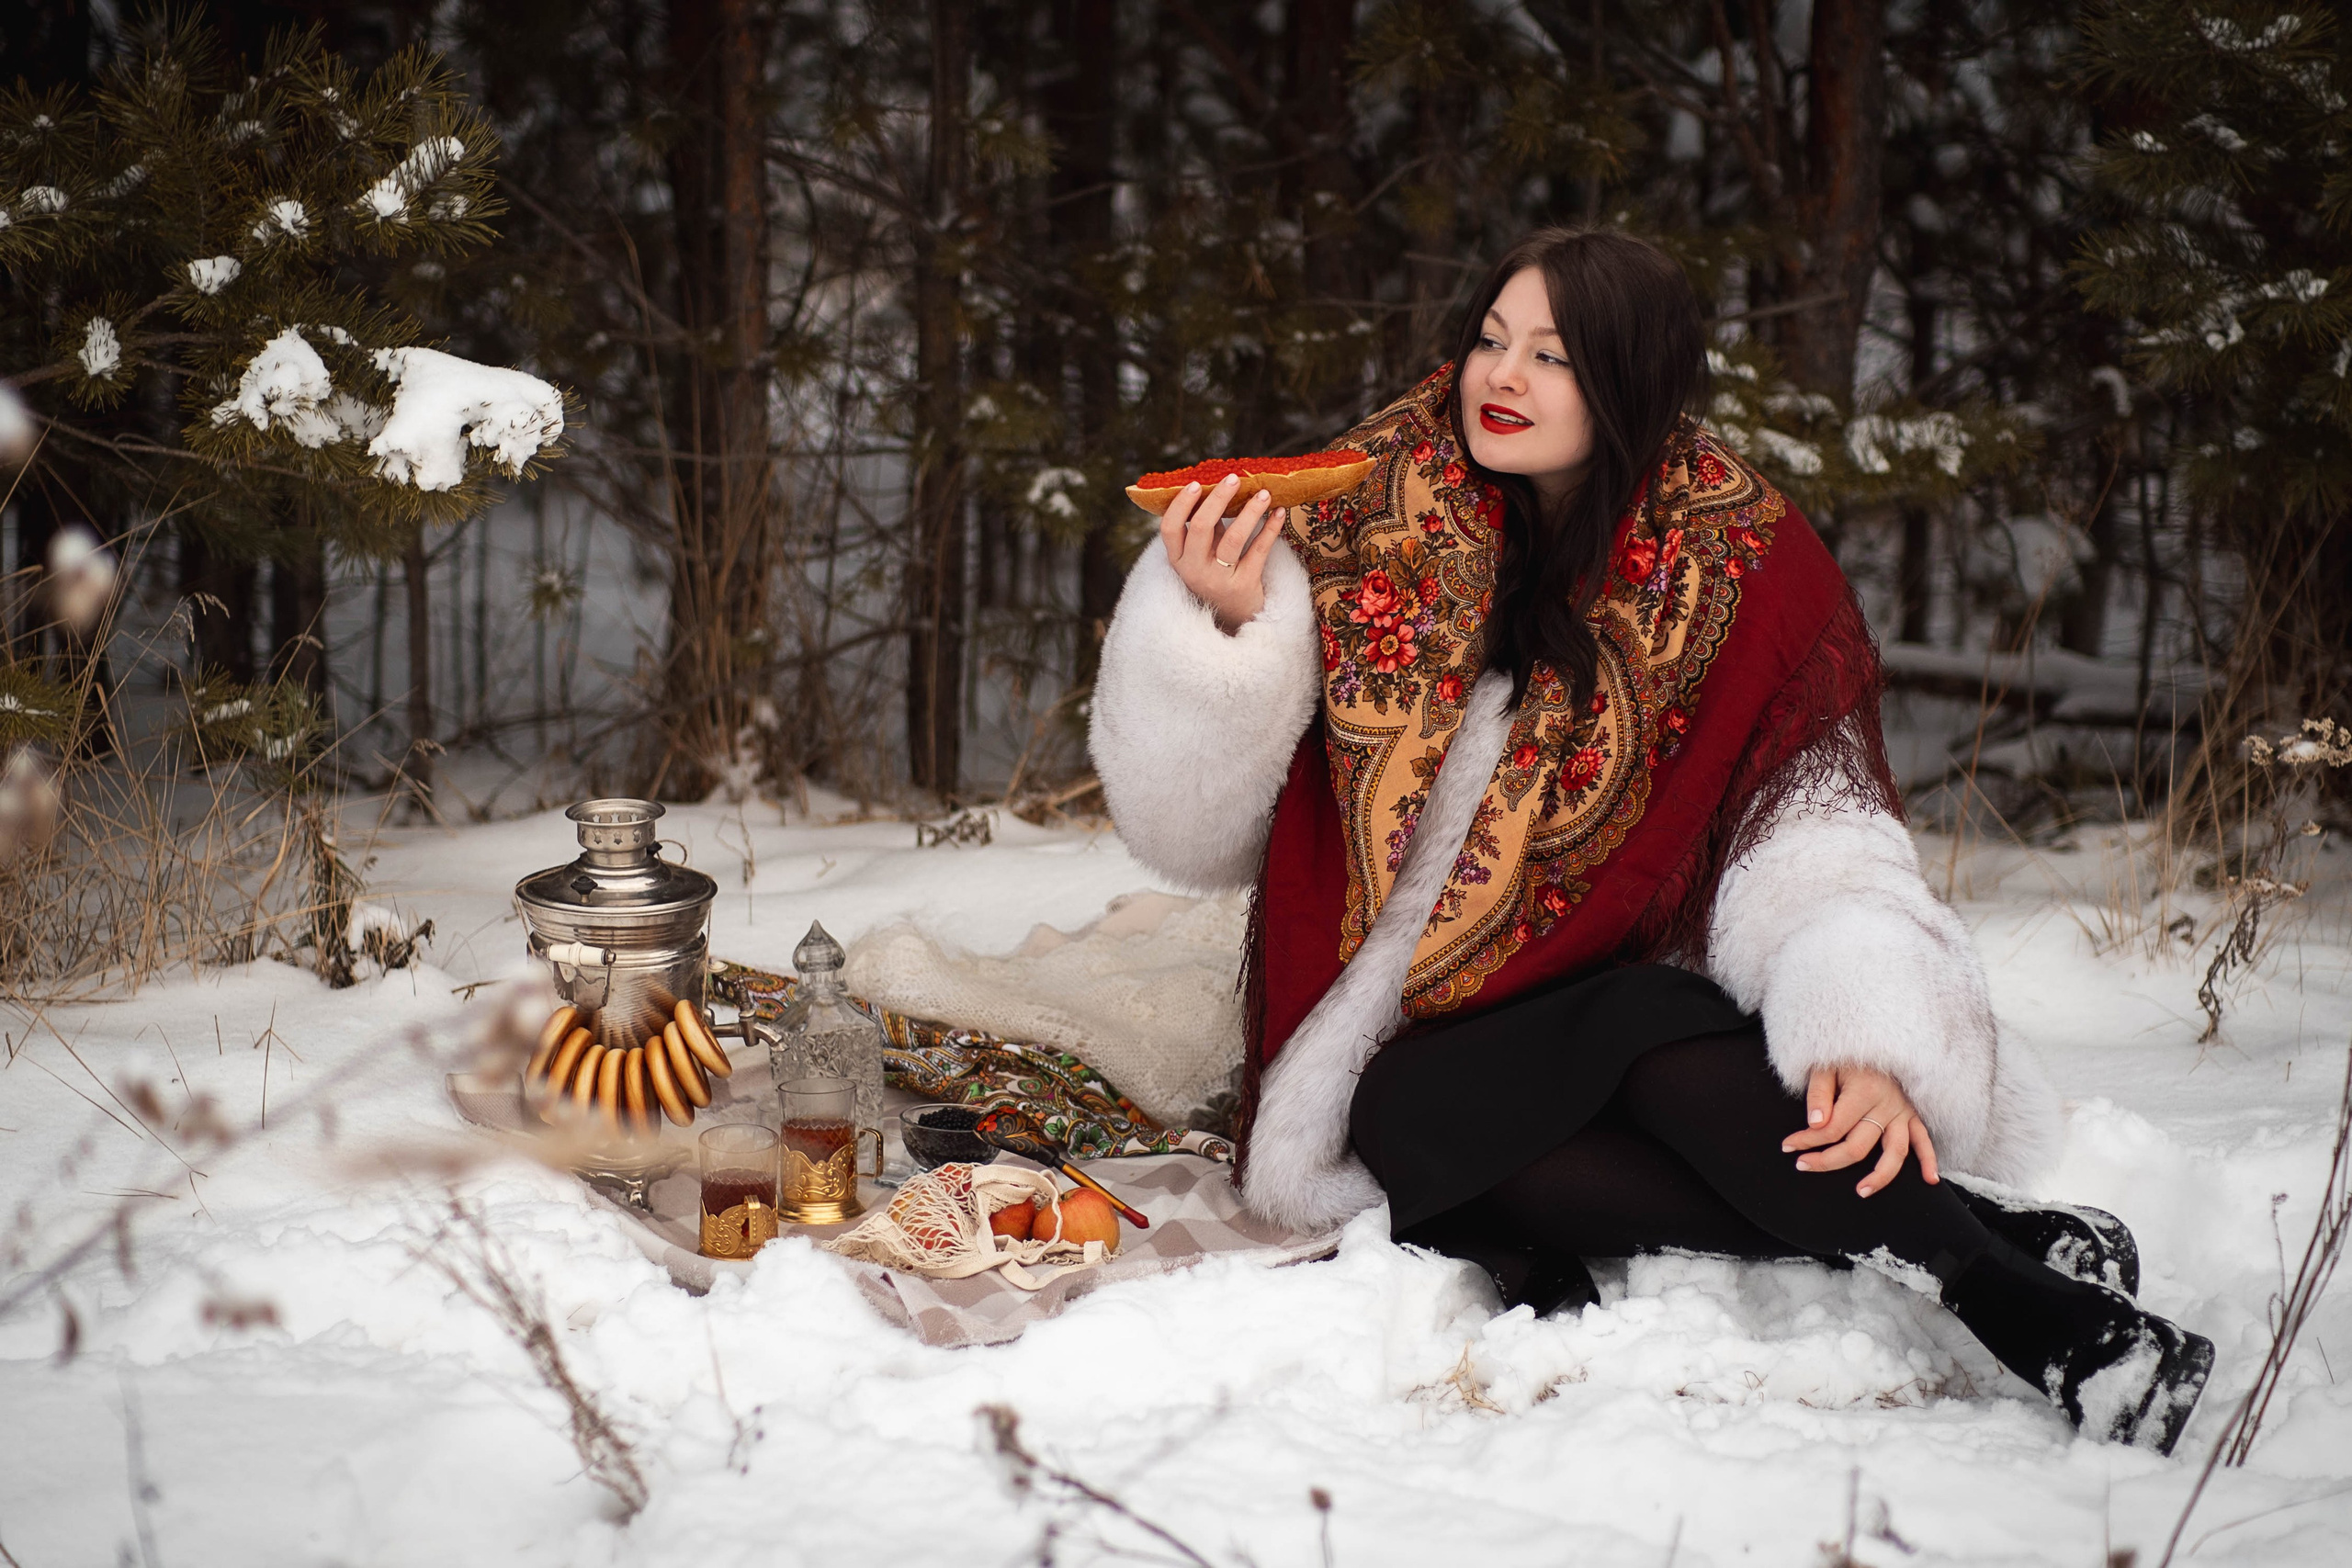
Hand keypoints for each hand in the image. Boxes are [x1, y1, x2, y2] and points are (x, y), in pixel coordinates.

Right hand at [1161, 474, 1285, 632]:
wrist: (1234, 617)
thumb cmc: (1216, 575)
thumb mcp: (1202, 555)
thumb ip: (1205, 527)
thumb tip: (1216, 487)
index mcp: (1179, 560)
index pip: (1169, 529)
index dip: (1180, 505)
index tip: (1196, 484)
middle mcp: (1194, 570)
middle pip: (1201, 528)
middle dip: (1218, 498)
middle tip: (1233, 479)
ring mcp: (1219, 579)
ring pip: (1233, 538)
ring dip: (1250, 511)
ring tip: (1264, 493)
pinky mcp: (1244, 585)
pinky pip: (1258, 551)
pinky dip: (1270, 530)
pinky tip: (1279, 513)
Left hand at [1781, 1064, 1939, 1198]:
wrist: (1877, 1036)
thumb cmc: (1846, 1053)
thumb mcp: (1825, 1065)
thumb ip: (1819, 1094)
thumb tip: (1815, 1124)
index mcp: (1862, 1092)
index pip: (1833, 1128)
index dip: (1808, 1140)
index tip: (1789, 1146)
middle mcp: (1886, 1105)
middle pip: (1858, 1146)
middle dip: (1827, 1161)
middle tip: (1803, 1166)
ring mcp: (1902, 1112)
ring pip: (1895, 1152)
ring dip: (1879, 1176)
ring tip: (1861, 1191)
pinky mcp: (1913, 1114)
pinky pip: (1925, 1140)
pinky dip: (1930, 1160)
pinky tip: (1930, 1179)